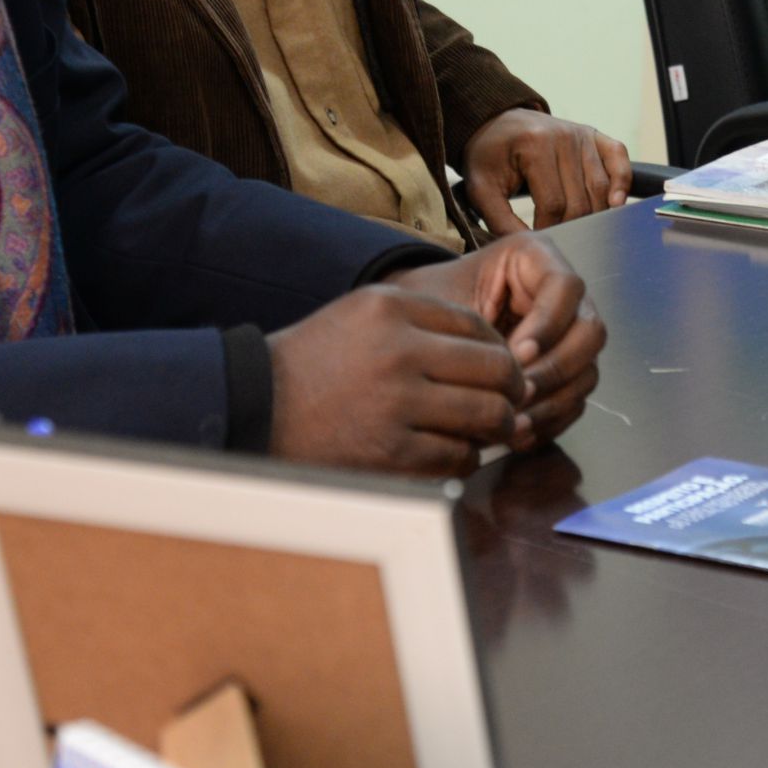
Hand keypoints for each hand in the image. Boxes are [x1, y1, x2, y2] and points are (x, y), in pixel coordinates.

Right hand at [265, 286, 528, 475]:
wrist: (255, 407)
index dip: (501, 349)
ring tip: (487, 430)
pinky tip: (450, 452)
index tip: (501, 368)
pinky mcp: (391, 452)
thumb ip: (422, 321)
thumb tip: (493, 347)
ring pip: (486, 415)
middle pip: (496, 369)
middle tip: (510, 402)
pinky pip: (458, 456)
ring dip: (495, 427)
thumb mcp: (359, 314)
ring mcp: (397, 403)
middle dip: (512, 390)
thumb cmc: (314, 363)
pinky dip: (464, 458)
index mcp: (391, 309)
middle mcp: (398, 351)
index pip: (477, 325)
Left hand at [392, 233, 604, 445]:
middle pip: (590, 332)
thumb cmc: (433, 302)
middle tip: (518, 393)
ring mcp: (570, 336)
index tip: (515, 355)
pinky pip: (574, 399)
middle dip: (556, 368)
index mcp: (536, 259)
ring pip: (587, 371)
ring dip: (554, 401)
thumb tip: (509, 367)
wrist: (424, 324)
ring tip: (515, 423)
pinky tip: (520, 433)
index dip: (548, 324)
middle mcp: (564, 296)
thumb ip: (476, 325)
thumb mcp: (448, 299)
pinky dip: (551, 419)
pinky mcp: (565, 371)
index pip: (566, 287)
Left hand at [461, 109, 633, 233]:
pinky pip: (618, 160)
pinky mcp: (594, 136)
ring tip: (579, 229)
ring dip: (593, 214)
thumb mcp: (482, 189)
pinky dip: (622, 182)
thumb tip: (530, 246)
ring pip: (600, 188)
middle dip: (569, 225)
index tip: (538, 240)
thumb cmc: (488, 157)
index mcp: (535, 145)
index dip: (547, 228)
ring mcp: (582, 135)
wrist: (496, 123)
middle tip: (557, 237)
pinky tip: (615, 203)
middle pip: (579, 200)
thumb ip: (501, 220)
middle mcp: (564, 136)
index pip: (553, 204)